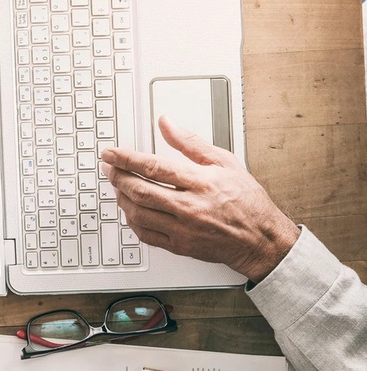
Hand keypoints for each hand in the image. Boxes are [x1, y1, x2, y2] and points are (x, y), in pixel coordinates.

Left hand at [100, 117, 298, 280]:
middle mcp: (190, 207)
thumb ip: (190, 142)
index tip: (111, 153)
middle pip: (140, 190)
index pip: (153, 167)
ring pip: (138, 213)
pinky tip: (131, 210)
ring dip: (122, 198)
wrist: (260, 240)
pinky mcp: (180, 246)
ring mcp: (183, 229)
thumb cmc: (247, 201)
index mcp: (201, 183)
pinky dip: (132, 221)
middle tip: (109, 167)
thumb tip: (166, 123)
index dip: (126, 159)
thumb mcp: (224, 162)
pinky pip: (145, 235)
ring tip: (118, 186)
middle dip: (117, 176)